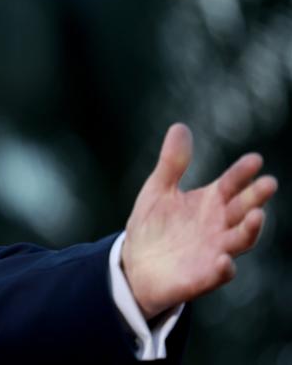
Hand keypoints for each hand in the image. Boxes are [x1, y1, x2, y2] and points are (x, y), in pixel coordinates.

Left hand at [121, 123, 276, 318]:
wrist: (135, 264)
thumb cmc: (153, 225)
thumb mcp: (158, 190)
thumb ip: (172, 163)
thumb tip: (180, 127)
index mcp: (210, 202)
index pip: (231, 184)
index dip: (242, 173)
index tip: (255, 159)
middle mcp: (219, 226)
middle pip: (242, 210)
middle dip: (256, 197)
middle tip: (268, 183)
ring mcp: (214, 251)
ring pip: (240, 240)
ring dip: (250, 229)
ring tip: (257, 215)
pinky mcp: (202, 277)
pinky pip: (218, 274)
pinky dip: (223, 268)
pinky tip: (224, 260)